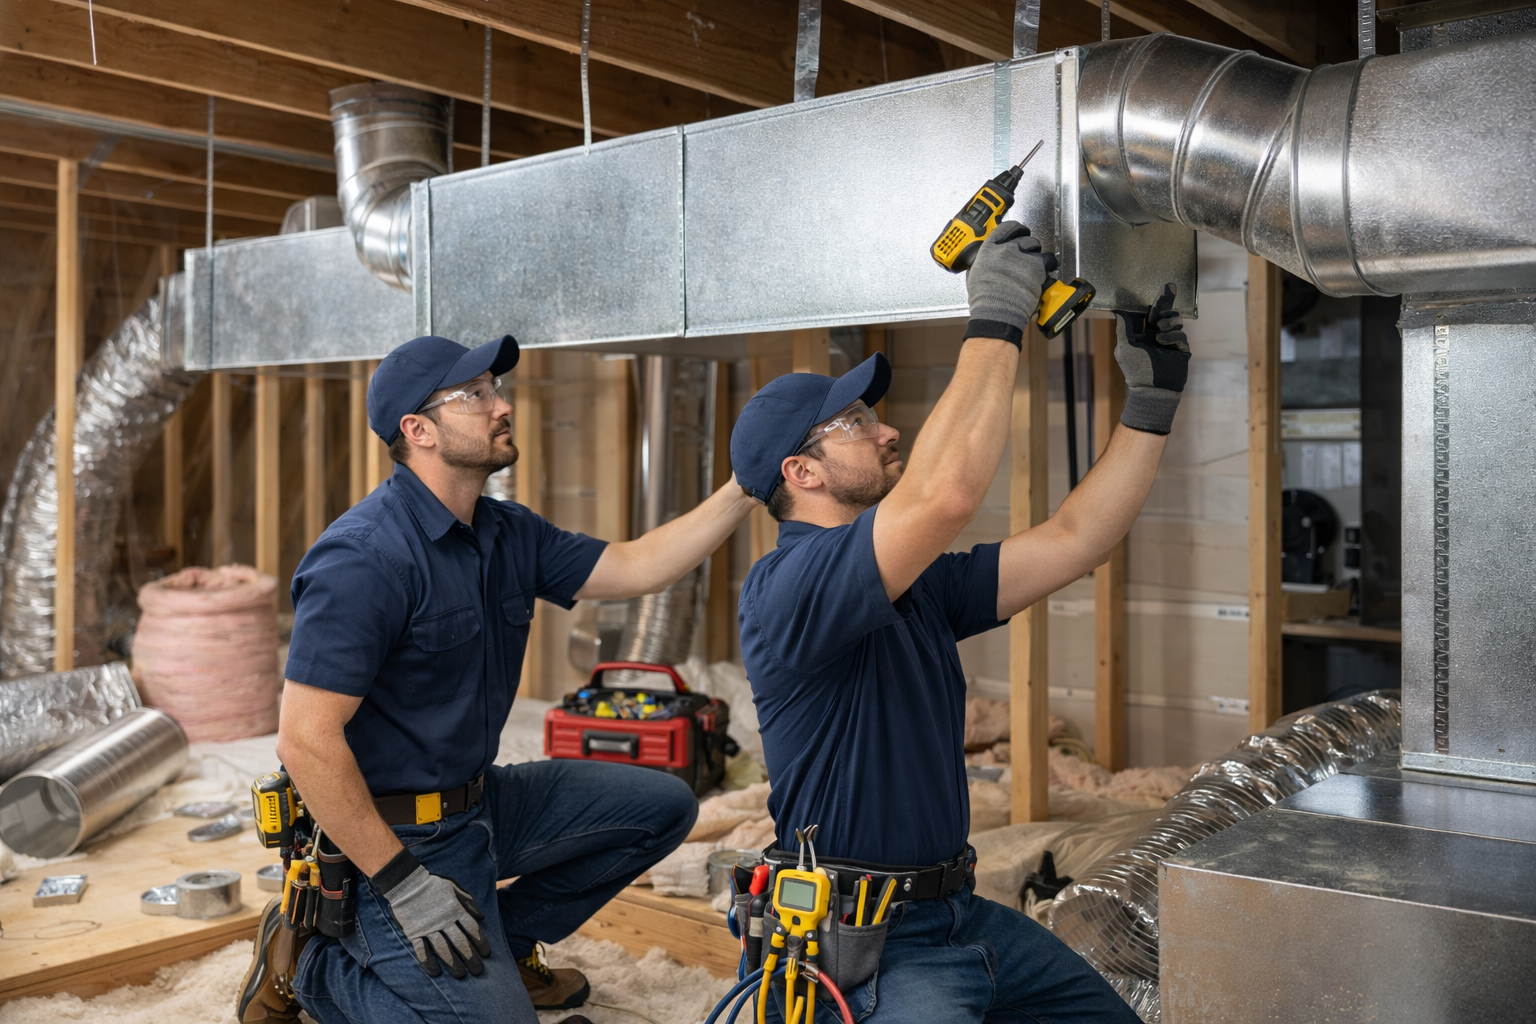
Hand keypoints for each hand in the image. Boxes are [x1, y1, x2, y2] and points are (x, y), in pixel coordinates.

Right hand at [373, 849, 492, 978]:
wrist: (406, 882)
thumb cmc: (433, 884)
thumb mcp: (454, 887)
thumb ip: (468, 902)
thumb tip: (482, 917)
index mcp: (455, 909)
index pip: (472, 929)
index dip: (481, 942)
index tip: (486, 954)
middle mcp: (444, 920)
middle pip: (460, 942)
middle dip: (470, 958)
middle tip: (478, 971)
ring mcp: (428, 928)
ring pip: (443, 949)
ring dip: (452, 963)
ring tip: (460, 975)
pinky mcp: (414, 933)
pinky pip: (422, 950)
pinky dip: (428, 962)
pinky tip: (436, 972)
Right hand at [965, 222, 1056, 340]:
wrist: (997, 312)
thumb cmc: (984, 300)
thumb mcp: (975, 276)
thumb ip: (983, 263)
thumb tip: (986, 262)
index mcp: (989, 249)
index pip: (1005, 229)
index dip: (1015, 230)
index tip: (1018, 232)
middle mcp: (1006, 249)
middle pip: (1023, 237)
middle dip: (1027, 245)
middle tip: (1027, 254)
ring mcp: (1022, 256)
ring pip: (1036, 246)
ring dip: (1037, 254)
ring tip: (1036, 264)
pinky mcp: (1037, 266)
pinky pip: (1048, 259)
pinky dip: (1048, 264)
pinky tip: (1046, 270)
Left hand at [1113, 283, 1189, 434]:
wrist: (1155, 390)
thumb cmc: (1137, 369)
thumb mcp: (1125, 346)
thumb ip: (1124, 326)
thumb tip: (1118, 307)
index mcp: (1140, 333)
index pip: (1146, 312)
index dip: (1152, 300)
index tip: (1160, 286)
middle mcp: (1154, 334)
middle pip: (1162, 311)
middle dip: (1164, 300)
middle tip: (1169, 287)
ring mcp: (1168, 340)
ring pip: (1173, 319)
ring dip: (1167, 321)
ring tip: (1160, 330)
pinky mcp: (1180, 347)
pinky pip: (1180, 333)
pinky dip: (1172, 336)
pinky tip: (1164, 342)